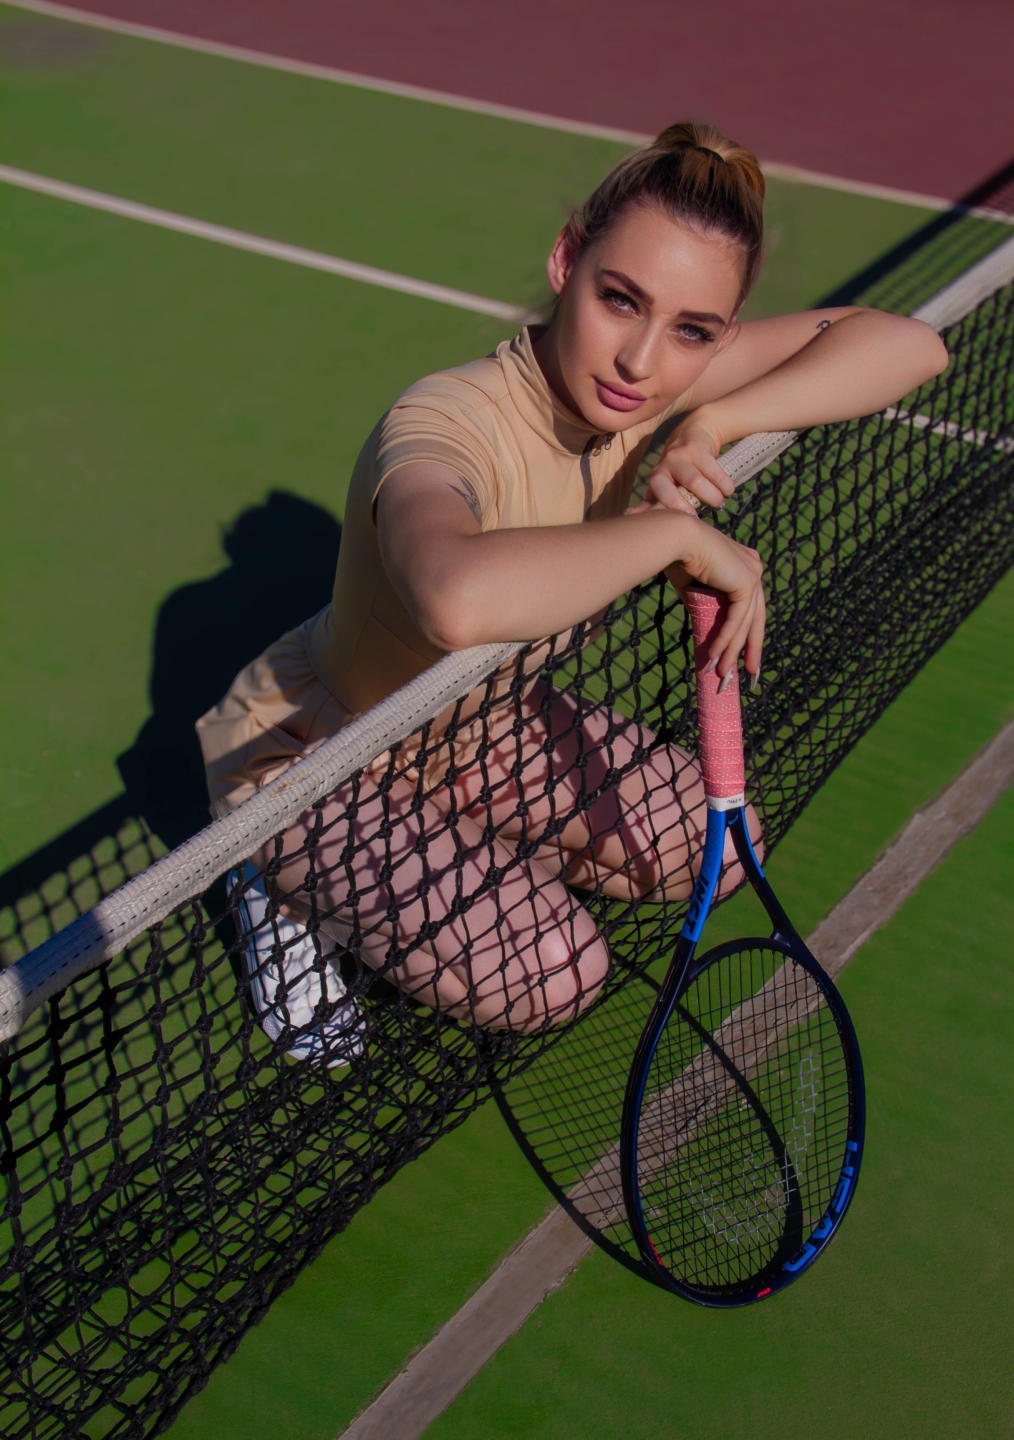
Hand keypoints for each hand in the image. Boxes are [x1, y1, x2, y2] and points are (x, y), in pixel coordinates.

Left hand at [628, 417, 734, 515]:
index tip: (682, 521)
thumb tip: (631, 517)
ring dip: (711, 495)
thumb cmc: (679, 469)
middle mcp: (665, 467)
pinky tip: (728, 490)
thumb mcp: (667, 485)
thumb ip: (655, 503)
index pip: (656, 498)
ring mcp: (681, 456)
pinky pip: (713, 469)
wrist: (694, 433)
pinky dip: (723, 482)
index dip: (667, 510)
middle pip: (671, 489)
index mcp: (656, 480)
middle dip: (683, 504)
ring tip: (720, 502)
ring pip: (694, 481)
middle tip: (699, 516)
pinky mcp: (697, 447)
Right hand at [667, 521, 764, 681]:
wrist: (674, 538)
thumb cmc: (676, 557)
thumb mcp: (694, 586)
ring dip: (732, 650)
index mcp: (744, 563)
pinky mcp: (746, 581)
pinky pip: (737, 619)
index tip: (745, 653)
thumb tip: (704, 625)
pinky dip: (725, 639)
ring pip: (745, 622)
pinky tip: (714, 655)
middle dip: (752, 647)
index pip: (750, 604)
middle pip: (756, 616)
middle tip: (749, 672)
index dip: (748, 631)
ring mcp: (753, 573)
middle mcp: (753, 566)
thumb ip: (704, 604)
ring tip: (721, 672)